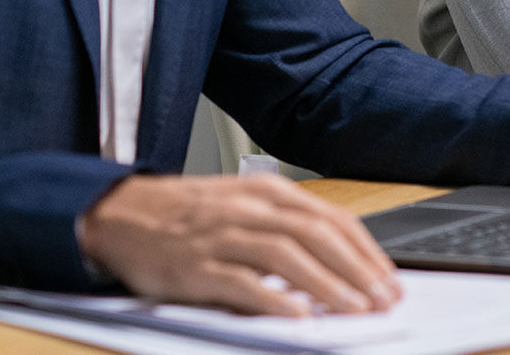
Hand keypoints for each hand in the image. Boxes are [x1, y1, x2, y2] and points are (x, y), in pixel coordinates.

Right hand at [78, 173, 401, 315]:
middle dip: (357, 270)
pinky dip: (272, 299)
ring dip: (327, 285)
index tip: (389, 278)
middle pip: (317, 235)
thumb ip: (287, 227)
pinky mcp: (197, 266)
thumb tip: (338, 263)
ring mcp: (222, 236)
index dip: (366, 250)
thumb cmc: (188, 214)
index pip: (332, 219)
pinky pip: (241, 283)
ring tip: (354, 309)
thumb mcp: (244, 205)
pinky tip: (296, 317)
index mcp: (267, 192)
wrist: (121, 212)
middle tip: (383, 299)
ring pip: (287, 256)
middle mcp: (249, 209)